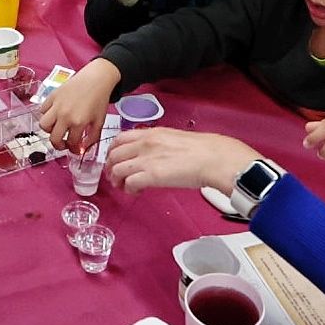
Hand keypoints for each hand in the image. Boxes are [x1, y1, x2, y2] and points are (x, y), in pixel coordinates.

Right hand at [39, 58, 120, 152]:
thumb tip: (83, 149)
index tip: (75, 149)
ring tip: (57, 128)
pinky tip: (55, 115)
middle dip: (59, 145)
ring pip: (43, 125)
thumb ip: (92, 138)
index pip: (71, 143)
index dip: (73, 149)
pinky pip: (42, 110)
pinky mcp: (52, 96)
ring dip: (49, 130)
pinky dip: (46, 115)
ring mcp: (56, 106)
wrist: (96, 79)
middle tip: (64, 144)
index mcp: (78, 122)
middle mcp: (65, 115)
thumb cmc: (99, 99)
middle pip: (54, 138)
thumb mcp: (100, 121)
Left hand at [107, 128, 260, 195]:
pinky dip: (128, 189)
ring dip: (117, 180)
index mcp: (151, 133)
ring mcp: (146, 159)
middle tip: (115, 177)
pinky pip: (129, 183)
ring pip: (117, 169)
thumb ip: (158, 144)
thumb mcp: (174, 138)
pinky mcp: (151, 176)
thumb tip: (152, 155)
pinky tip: (136, 192)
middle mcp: (145, 144)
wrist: (213, 158)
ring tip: (124, 187)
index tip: (113, 159)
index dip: (112, 151)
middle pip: (114, 155)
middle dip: (111, 167)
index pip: (119, 138)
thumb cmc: (202, 150)